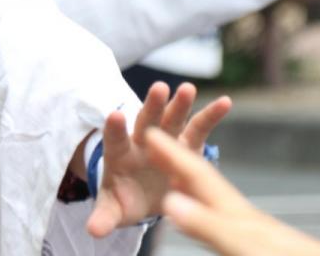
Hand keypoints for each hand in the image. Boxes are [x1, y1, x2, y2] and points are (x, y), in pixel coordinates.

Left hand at [87, 82, 230, 236]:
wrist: (142, 195)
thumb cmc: (125, 199)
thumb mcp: (114, 209)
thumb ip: (104, 216)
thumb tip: (94, 230)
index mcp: (120, 156)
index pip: (115, 140)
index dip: (115, 129)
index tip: (115, 115)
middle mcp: (142, 143)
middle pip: (146, 122)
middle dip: (152, 106)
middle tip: (159, 88)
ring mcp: (165, 142)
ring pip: (172, 120)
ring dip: (180, 105)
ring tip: (188, 89)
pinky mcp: (186, 146)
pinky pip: (199, 129)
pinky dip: (210, 116)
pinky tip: (225, 102)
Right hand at [145, 128, 319, 254]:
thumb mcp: (236, 245)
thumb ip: (204, 222)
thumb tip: (168, 199)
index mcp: (229, 210)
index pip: (195, 172)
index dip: (171, 152)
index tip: (148, 131)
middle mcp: (237, 213)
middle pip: (203, 178)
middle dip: (179, 157)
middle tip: (156, 139)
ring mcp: (248, 229)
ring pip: (213, 197)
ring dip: (192, 181)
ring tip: (174, 174)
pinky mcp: (255, 245)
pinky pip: (220, 218)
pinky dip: (206, 211)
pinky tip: (209, 218)